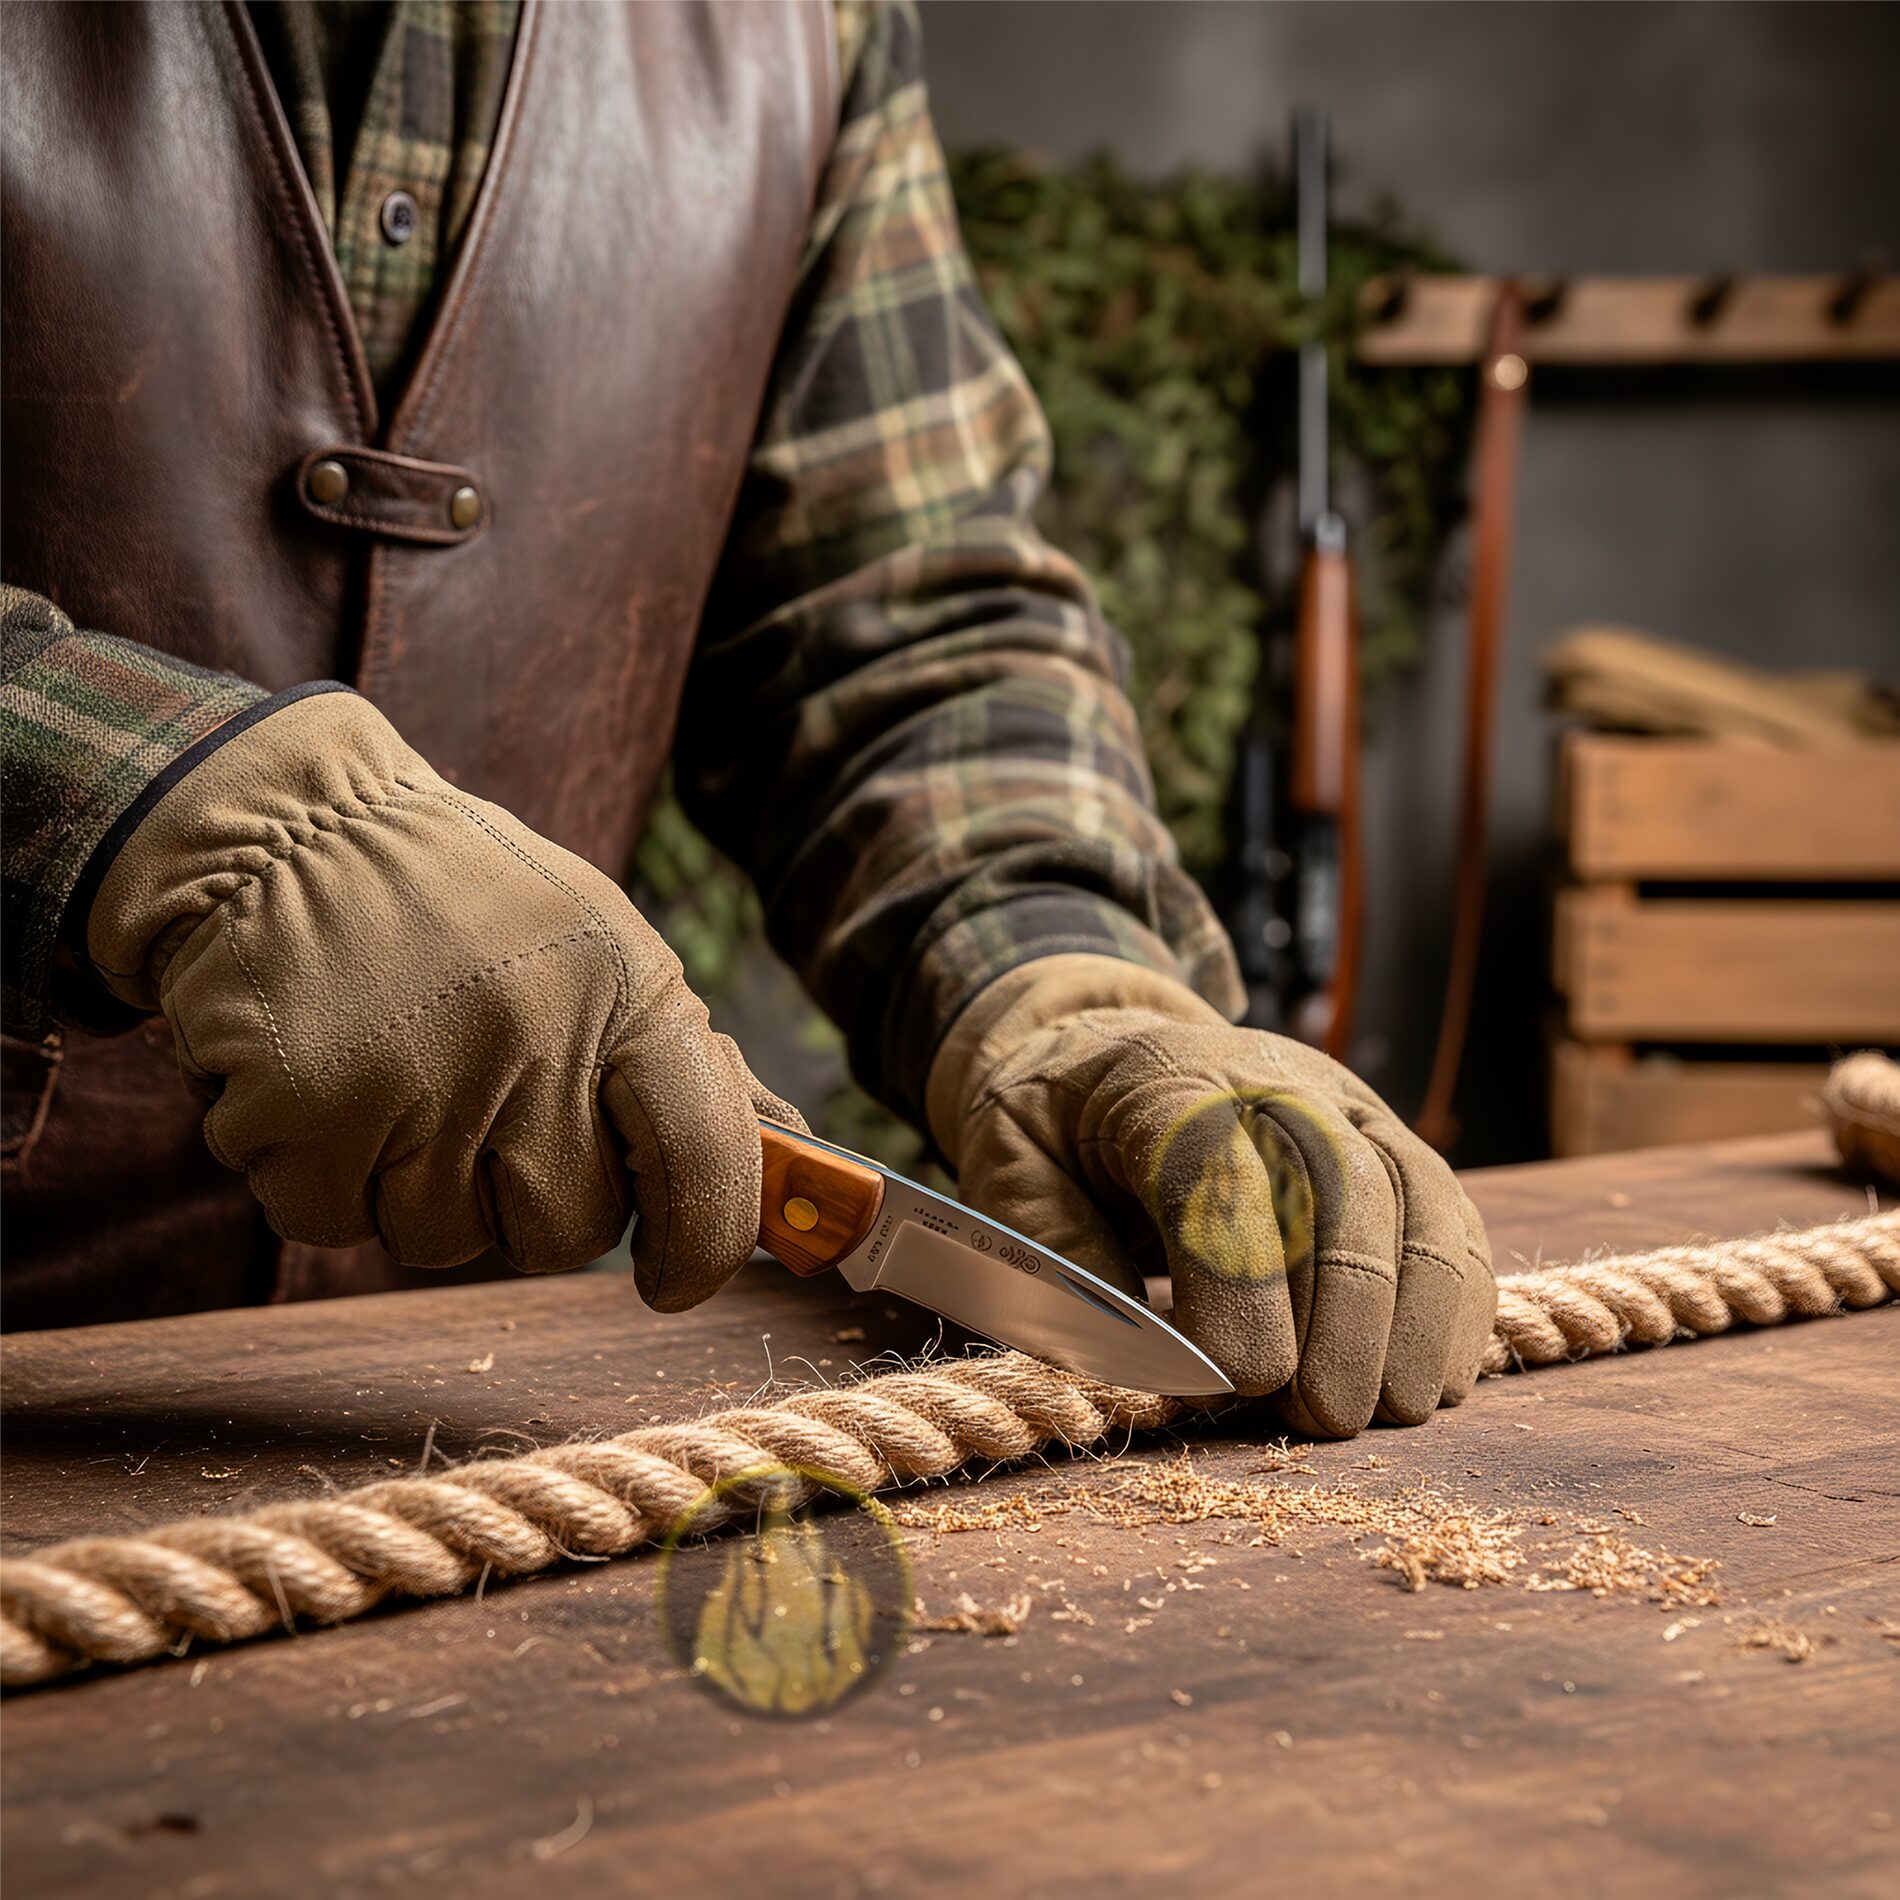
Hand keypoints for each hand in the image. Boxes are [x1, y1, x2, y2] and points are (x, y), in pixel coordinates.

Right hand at [85, 688, 802, 1302]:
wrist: (286, 831)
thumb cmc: (468, 904)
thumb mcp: (606, 949)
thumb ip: (693, 1071)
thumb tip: (801, 1170)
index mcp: (628, 992)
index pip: (707, 1157)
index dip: (706, 1242)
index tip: (677, 1280)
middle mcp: (532, 1040)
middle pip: (566, 1234)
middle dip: (529, 1201)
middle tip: (484, 1106)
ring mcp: (414, 1083)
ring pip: (445, 1240)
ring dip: (418, 1189)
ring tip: (397, 1072)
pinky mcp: (300, 1116)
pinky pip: (334, 1221)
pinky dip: (325, 1178)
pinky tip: (327, 1083)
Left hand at [927, 955, 1494, 1434]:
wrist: (1107, 1051)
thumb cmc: (1055, 1130)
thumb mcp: (1008, 1172)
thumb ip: (1057, 1253)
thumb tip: (1136, 1355)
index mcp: (1161, 1077)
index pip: (1217, 1164)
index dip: (1238, 1274)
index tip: (1240, 1380)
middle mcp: (1270, 1076)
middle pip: (1334, 1182)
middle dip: (1341, 1312)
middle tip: (1321, 1419)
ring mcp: (1343, 1102)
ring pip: (1409, 1194)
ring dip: (1409, 1315)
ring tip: (1387, 1413)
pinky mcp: (1390, 1140)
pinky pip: (1447, 1212)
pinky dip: (1453, 1301)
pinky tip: (1433, 1379)